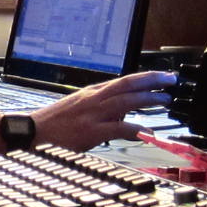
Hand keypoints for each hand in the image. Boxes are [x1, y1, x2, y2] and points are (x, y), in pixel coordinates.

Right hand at [33, 68, 180, 149]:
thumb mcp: (81, 105)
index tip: (164, 75)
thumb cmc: (57, 121)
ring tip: (164, 100)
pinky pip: (118, 128)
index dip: (147, 77)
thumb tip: (126, 109)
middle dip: (153, 82)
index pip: (125, 80)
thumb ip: (103, 105)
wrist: (34, 130)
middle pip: (128, 85)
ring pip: (126, 102)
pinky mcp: (91, 131)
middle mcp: (94, 98)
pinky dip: (135, 128)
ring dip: (147, 100)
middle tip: (171, 82)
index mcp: (93, 91)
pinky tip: (147, 131)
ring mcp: (93, 114)